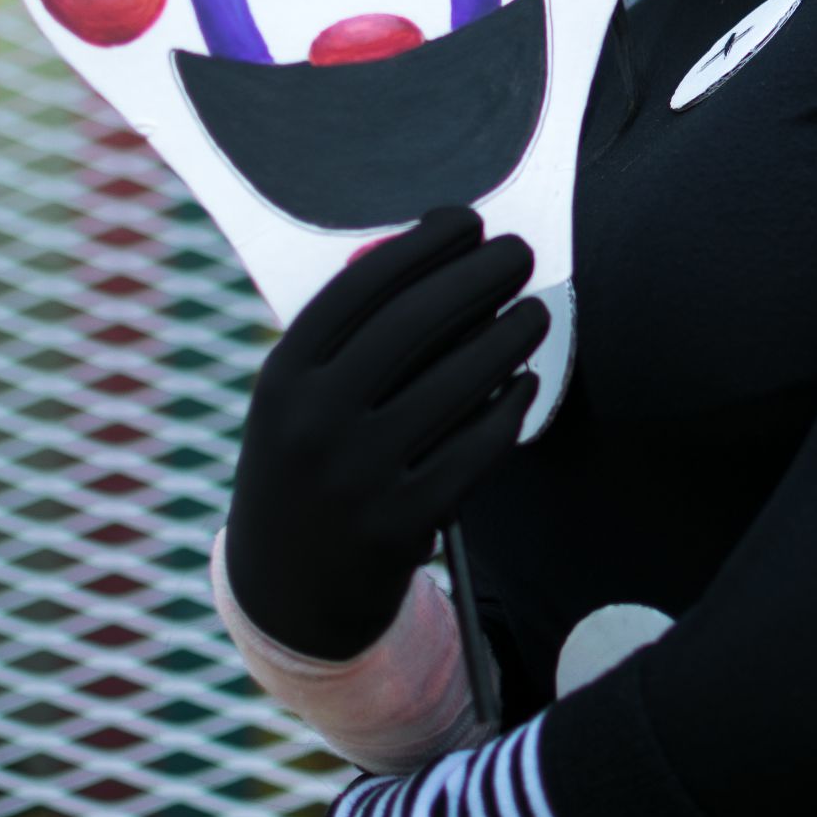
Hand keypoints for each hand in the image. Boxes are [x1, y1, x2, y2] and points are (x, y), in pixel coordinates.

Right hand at [225, 207, 547, 660]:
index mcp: (282, 378)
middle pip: (413, 324)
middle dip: (477, 276)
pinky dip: (508, 410)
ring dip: (508, 336)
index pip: (360, 288)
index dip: (422, 245)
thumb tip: (434, 245)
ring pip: (456, 384)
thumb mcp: (301, 399)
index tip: (468, 220)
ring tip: (534, 313)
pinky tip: (525, 383)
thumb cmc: (311, 466)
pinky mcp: (399, 526)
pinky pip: (474, 451)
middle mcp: (311, 423)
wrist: (285, 596)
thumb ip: (355, 330)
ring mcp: (354, 478)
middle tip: (519, 252)